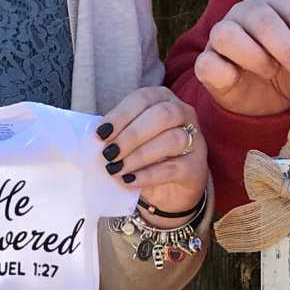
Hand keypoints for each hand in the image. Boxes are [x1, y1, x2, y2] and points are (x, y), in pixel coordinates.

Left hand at [96, 87, 208, 228]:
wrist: (169, 190)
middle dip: (131, 135)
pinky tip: (130, 180)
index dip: (120, 115)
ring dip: (138, 155)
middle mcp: (183, 114)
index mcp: (163, 99)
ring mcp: (194, 140)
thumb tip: (93, 139)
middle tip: (108, 153)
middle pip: (161, 115)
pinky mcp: (196, 167)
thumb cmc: (146, 158)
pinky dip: (148, 174)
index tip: (100, 134)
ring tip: (116, 169)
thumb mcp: (129, 141)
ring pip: (171, 140)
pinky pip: (173, 168)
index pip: (142, 99)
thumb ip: (115, 134)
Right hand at [194, 0, 289, 116]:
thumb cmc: (288, 73)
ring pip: (228, 34)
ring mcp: (221, 34)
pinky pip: (208, 63)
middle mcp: (245, 12)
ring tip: (270, 73)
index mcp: (276, 2)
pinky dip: (225, 72)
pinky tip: (239, 80)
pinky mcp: (205, 62)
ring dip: (256, 57)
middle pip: (263, 20)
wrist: (261, 102)